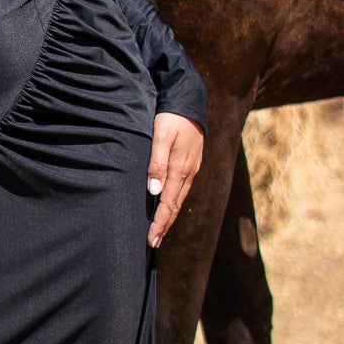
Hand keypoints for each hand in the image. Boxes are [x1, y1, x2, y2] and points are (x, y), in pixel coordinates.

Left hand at [146, 113, 203, 247]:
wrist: (190, 100)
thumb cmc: (171, 116)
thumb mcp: (161, 136)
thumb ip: (157, 162)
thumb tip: (154, 191)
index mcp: (180, 168)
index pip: (168, 203)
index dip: (160, 223)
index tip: (151, 239)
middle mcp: (188, 172)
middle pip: (175, 205)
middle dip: (165, 225)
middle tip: (153, 243)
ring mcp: (191, 168)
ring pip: (180, 198)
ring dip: (170, 216)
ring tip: (160, 231)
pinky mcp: (191, 163)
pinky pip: (182, 189)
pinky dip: (174, 202)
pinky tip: (168, 206)